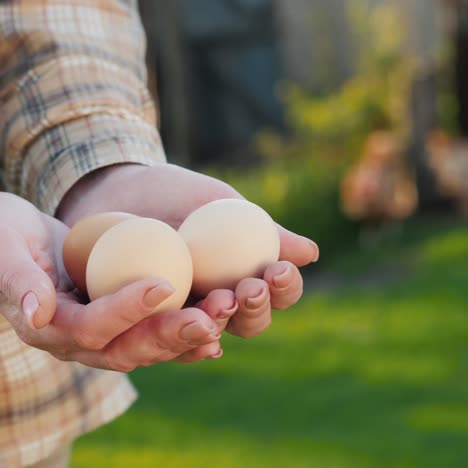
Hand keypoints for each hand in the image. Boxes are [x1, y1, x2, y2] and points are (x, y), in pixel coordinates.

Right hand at [0, 193, 232, 370]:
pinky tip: (219, 326)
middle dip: (170, 335)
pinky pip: (159, 331)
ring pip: (151, 345)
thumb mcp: (5, 247)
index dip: (124, 310)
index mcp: (48, 328)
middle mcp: (81, 340)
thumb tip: (36, 312)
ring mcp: (106, 333)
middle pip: (128, 349)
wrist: (22, 238)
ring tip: (224, 316)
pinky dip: (189, 332)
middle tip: (208, 319)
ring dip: (190, 334)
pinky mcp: (125, 321)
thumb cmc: (7, 235)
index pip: (90, 328)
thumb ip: (17, 279)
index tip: (161, 284)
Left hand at [57, 163, 318, 337]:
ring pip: (210, 332)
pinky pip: (163, 338)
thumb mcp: (221, 205)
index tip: (276, 269)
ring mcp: (184, 314)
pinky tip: (189, 333)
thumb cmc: (177, 196)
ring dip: (218, 323)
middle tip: (249, 289)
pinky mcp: (145, 322)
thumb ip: (262, 231)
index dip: (283, 287)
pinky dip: (177, 337)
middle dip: (254, 309)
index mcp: (243, 275)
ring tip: (219, 303)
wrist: (121, 192)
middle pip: (249, 321)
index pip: (275, 292)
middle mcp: (219, 301)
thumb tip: (310, 253)